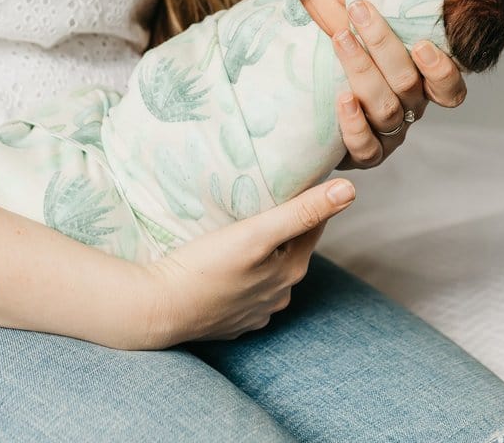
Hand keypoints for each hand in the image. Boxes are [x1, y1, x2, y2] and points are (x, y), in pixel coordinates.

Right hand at [129, 177, 355, 347]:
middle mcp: (278, 296)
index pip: (311, 228)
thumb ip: (302, 212)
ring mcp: (252, 312)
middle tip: (265, 199)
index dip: (306, 203)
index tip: (299, 180)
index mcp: (290, 272)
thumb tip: (349, 190)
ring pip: (266, 272)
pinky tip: (224, 264)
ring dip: (260, 254)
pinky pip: (242, 292)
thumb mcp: (257, 233)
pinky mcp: (227, 322)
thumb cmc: (205, 268)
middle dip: (282, 228)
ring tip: (243, 229)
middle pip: (288, 250)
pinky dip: (240, 277)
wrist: (154, 309)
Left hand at [333, 0, 467, 169]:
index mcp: (423, 83)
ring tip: (341, 39)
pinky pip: (367, 148)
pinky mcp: (365, 153)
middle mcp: (412, 109)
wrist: (315, 99)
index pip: (449, 88)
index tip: (423, 44)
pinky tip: (342, 98)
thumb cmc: (347, 46)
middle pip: (408, 84)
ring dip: (363, 70)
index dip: (441, 70)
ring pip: (386, 109)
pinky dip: (355, 124)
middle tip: (359, 9)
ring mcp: (390, 133)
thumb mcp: (358, 22)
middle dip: (383, 44)